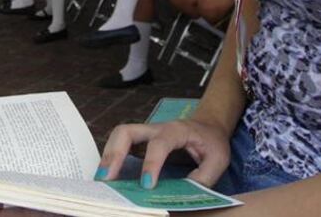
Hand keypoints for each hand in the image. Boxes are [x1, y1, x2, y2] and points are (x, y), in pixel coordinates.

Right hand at [98, 119, 231, 188]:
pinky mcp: (140, 141)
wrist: (208, 125)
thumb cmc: (212, 142)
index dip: (151, 164)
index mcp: (176, 131)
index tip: (146, 186)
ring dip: (108, 156)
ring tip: (102, 180)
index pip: (159, 144)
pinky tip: (108, 177)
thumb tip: (184, 194)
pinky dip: (111, 159)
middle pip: (126, 131)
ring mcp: (145, 133)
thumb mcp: (218, 160)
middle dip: (114, 154)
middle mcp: (155, 128)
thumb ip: (203, 177)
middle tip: (107, 178)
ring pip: (119, 136)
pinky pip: (120, 144)